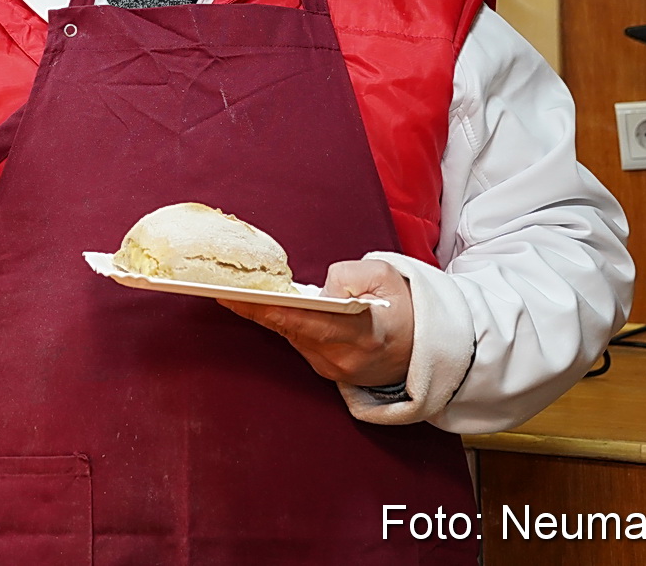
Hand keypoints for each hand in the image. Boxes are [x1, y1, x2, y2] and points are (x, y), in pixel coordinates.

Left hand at [219, 259, 413, 386]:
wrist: (423, 349)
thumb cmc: (404, 308)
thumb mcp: (385, 276)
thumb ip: (349, 275)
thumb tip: (316, 288)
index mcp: (363, 334)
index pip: (306, 323)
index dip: (269, 309)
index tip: (238, 297)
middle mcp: (344, 359)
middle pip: (290, 330)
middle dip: (256, 309)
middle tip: (221, 290)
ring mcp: (334, 370)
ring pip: (291, 337)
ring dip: (265, 316)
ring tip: (236, 293)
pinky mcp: (326, 371)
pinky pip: (298, 342)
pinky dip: (282, 324)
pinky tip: (262, 307)